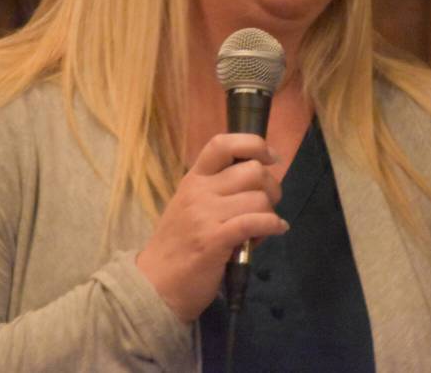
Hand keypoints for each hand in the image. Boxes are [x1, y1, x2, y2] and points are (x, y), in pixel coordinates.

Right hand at [136, 133, 288, 321]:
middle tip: (268, 205)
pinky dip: (273, 225)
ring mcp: (205, 214)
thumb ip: (219, 191)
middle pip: (253, 171)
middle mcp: (199, 191)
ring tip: (262, 228)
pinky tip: (277, 230)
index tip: (270, 157)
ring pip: (259, 199)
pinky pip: (256, 222)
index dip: (253, 144)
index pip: (223, 144)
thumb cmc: (177, 247)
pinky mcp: (215, 239)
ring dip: (270, 213)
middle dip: (271, 187)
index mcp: (193, 179)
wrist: (154, 285)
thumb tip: (260, 185)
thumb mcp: (191, 207)